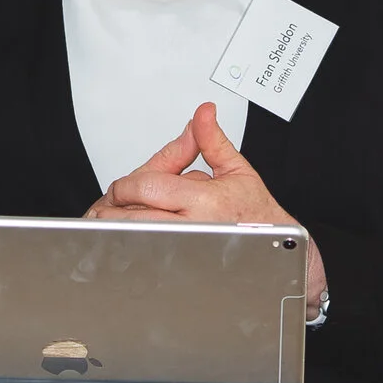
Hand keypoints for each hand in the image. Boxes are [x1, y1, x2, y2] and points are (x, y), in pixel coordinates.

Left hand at [87, 103, 328, 302]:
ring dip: (115, 231)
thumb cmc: (256, 215)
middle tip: (107, 206)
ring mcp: (186, 251)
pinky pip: (145, 260)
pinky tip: (130, 244)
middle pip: (132, 217)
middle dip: (112, 210)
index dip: (127, 184)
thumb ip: (211, 140)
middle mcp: (193, 227)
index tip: (123, 186)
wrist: (276, 250)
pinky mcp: (182, 268)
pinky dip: (130, 251)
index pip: (148, 185)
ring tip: (115, 223)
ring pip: (134, 241)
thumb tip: (203, 113)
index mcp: (204, 200)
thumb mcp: (236, 170)